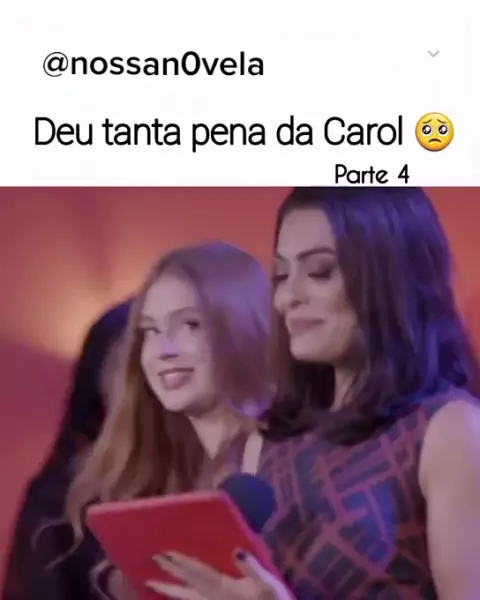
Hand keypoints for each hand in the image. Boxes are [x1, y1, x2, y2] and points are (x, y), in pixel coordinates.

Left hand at [145, 549, 293, 599]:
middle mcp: (213, 599)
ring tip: (152, 585)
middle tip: (153, 561)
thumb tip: (236, 550)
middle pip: (187, 586)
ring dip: (169, 591)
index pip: (198, 572)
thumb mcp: (268, 585)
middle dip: (170, 573)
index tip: (164, 552)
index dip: (181, 562)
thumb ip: (252, 567)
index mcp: (224, 588)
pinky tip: (179, 598)